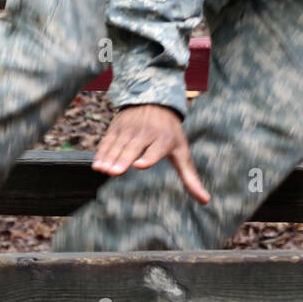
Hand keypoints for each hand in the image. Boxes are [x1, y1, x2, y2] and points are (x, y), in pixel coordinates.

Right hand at [92, 104, 210, 204]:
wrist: (155, 100)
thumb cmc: (170, 133)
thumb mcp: (182, 152)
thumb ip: (190, 177)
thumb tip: (205, 201)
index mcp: (164, 140)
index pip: (156, 150)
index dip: (148, 158)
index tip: (140, 165)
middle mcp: (147, 133)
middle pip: (133, 148)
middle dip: (123, 159)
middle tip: (114, 172)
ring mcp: (130, 128)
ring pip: (119, 144)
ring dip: (109, 158)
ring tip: (102, 170)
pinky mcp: (118, 126)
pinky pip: (109, 140)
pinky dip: (102, 152)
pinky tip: (97, 164)